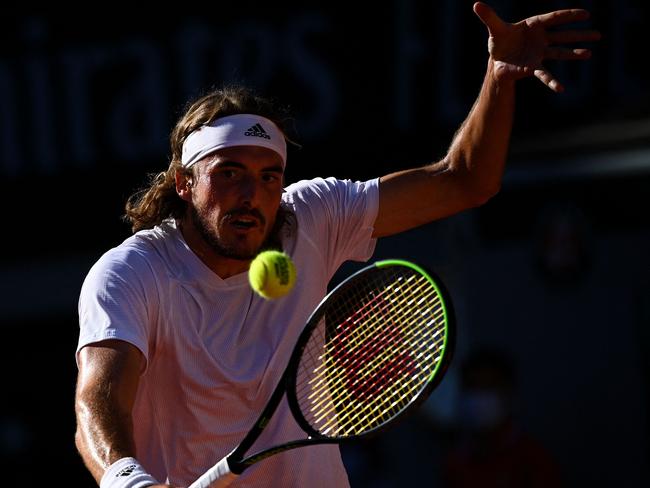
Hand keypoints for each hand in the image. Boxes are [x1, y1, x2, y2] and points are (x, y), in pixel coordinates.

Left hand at [473, 2, 600, 91]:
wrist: (497, 59)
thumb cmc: (499, 41)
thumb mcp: (494, 29)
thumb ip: (488, 17)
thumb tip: (476, 4)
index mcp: (534, 25)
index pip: (554, 18)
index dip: (569, 16)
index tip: (585, 14)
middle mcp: (540, 39)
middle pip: (563, 35)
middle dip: (579, 35)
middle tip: (598, 35)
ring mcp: (540, 53)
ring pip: (560, 53)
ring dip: (574, 54)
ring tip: (589, 53)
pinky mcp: (534, 67)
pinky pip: (545, 75)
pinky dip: (552, 82)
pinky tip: (561, 89)